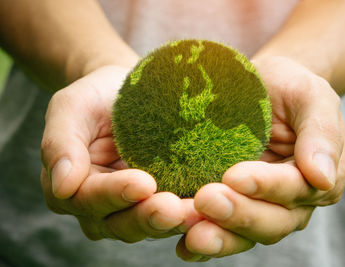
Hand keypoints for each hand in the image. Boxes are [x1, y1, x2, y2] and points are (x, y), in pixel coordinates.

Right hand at [40, 65, 201, 241]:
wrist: (123, 93)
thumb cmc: (95, 98)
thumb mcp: (70, 108)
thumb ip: (60, 144)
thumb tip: (62, 186)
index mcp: (70, 188)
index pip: (90, 198)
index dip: (115, 194)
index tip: (143, 183)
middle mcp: (99, 207)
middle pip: (120, 222)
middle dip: (147, 216)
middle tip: (173, 208)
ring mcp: (131, 208)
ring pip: (148, 226)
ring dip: (172, 222)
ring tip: (196, 213)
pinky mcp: (158, 201)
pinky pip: (172, 216)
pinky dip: (188, 216)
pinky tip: (208, 210)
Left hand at [176, 56, 344, 260]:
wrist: (267, 88)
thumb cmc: (291, 89)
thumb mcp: (312, 98)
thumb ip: (321, 134)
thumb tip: (323, 178)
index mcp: (316, 178)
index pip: (294, 189)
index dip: (266, 187)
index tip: (235, 176)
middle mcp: (290, 202)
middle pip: (270, 222)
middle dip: (238, 215)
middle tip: (206, 200)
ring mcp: (259, 207)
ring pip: (244, 235)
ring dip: (218, 237)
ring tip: (190, 232)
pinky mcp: (232, 207)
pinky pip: (220, 230)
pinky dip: (203, 244)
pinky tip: (183, 246)